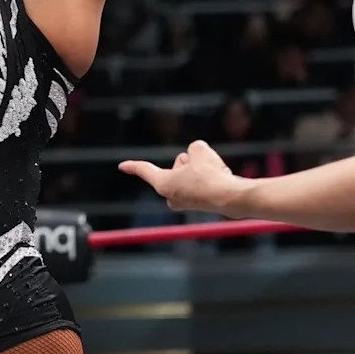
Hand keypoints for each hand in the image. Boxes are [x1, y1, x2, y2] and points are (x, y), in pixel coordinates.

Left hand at [119, 140, 246, 215]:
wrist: (233, 197)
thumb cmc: (211, 174)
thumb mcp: (199, 149)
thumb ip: (193, 149)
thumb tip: (197, 158)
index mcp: (163, 184)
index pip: (146, 170)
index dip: (134, 166)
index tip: (122, 166)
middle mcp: (172, 196)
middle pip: (178, 166)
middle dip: (191, 161)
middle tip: (203, 168)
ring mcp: (187, 202)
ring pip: (194, 173)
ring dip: (205, 168)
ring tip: (215, 175)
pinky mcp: (203, 204)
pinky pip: (207, 181)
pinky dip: (214, 177)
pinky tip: (222, 182)